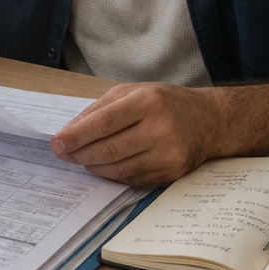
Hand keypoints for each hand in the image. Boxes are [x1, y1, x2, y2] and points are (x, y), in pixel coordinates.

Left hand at [50, 79, 268, 185]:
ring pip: (117, 167)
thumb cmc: (166, 102)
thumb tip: (70, 130)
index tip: (57, 143)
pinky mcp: (170, 173)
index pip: (104, 121)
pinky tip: (100, 166)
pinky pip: (131, 178)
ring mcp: (167, 154)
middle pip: (108, 148)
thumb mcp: (134, 91)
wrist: (211, 121)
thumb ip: (102, 107)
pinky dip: (111, 174)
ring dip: (92, 165)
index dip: (77, 135)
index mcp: (148, 101)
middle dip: (79, 153)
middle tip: (62, 154)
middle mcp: (160, 128)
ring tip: (79, 159)